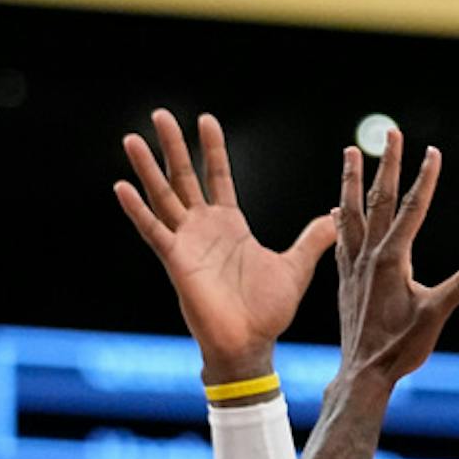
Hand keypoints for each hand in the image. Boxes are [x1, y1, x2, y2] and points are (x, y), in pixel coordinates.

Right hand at [115, 110, 336, 382]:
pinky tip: (121, 186)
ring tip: (131, 138)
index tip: (206, 119)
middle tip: (159, 113)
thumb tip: (337, 216)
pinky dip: (137, 210)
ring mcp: (187, 243)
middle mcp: (204, 229)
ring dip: (147, 168)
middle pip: (184, 177)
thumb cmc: (269, 312)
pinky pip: (153, 230)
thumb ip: (313, 239)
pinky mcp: (176, 261)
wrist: (251, 344)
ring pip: (163, 196)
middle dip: (173, 146)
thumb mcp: (296, 266)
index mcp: (230, 226)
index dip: (212, 149)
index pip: (218, 176)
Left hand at [333, 132, 458, 384]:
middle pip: (379, 200)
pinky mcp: (344, 280)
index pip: (411, 210)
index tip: (432, 151)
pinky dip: (339, 219)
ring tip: (351, 152)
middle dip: (388, 164)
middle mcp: (368, 256)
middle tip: (391, 132)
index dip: (424, 179)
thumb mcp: (434, 316)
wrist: (362, 373)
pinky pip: (340, 240)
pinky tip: (336, 210)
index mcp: (391, 260)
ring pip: (351, 212)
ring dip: (352, 181)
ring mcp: (353, 266)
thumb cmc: (400, 348)